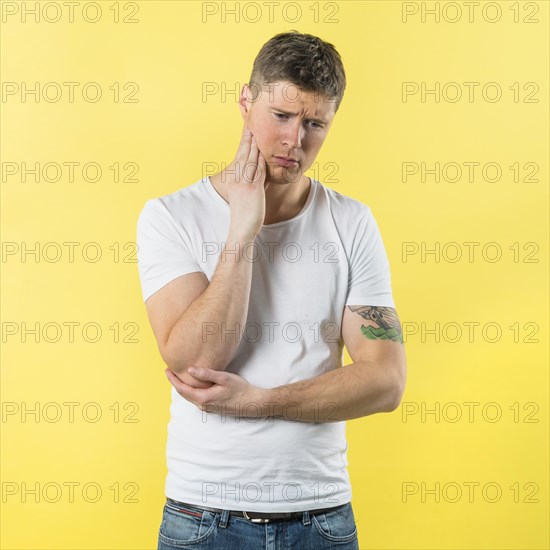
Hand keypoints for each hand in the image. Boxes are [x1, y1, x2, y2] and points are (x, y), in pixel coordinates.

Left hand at [164, 367, 266, 418]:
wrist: (252, 403)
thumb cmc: (240, 389)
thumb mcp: (224, 378)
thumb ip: (206, 374)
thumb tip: (190, 370)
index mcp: (203, 398)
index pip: (182, 389)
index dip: (173, 380)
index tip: (167, 370)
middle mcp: (203, 406)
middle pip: (184, 394)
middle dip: (175, 383)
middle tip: (170, 371)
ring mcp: (207, 408)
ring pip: (190, 397)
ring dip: (183, 387)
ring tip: (179, 376)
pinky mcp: (212, 408)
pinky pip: (196, 399)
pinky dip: (191, 391)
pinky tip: (193, 384)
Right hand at [225, 122, 268, 239]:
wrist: (242, 229)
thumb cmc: (245, 217)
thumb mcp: (246, 199)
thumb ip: (253, 187)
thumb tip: (261, 180)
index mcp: (234, 181)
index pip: (240, 158)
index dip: (243, 145)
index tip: (246, 133)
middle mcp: (238, 180)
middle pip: (244, 156)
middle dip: (247, 140)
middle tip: (249, 125)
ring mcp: (245, 184)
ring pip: (250, 161)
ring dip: (253, 146)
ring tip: (255, 132)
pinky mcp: (252, 189)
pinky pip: (257, 171)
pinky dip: (260, 160)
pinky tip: (262, 151)